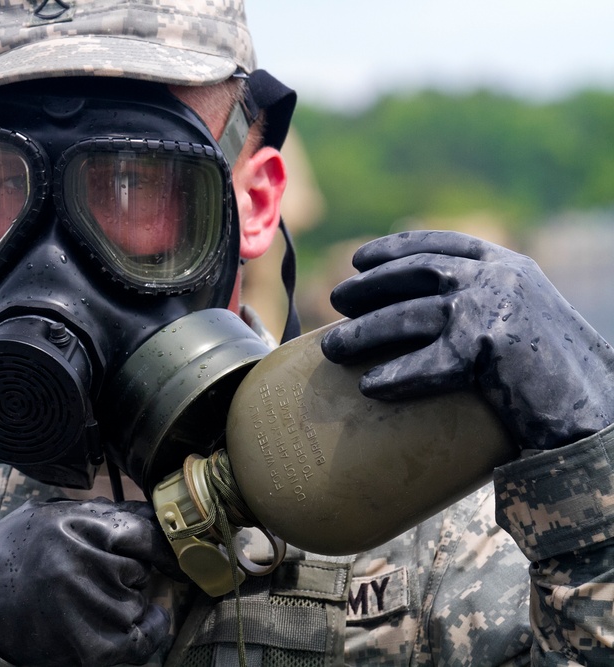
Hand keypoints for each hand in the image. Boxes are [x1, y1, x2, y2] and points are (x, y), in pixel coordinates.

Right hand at [0, 497, 174, 666]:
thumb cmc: (11, 554)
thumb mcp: (51, 517)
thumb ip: (100, 515)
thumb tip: (156, 519)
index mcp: (73, 524)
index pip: (144, 531)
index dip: (165, 545)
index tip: (178, 553)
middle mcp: (80, 563)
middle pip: (141, 570)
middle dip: (131, 575)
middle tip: (99, 578)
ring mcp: (85, 606)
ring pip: (139, 603)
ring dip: (128, 604)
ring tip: (89, 601)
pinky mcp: (88, 647)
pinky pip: (141, 640)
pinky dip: (148, 633)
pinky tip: (145, 624)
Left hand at [320, 230, 613, 449]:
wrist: (600, 410)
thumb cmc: (558, 374)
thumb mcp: (524, 318)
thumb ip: (485, 301)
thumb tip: (426, 307)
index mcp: (510, 264)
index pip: (442, 242)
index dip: (395, 248)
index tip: (360, 259)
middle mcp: (500, 277)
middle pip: (415, 273)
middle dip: (369, 286)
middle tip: (335, 300)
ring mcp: (494, 307)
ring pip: (409, 315)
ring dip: (363, 332)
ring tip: (331, 348)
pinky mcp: (490, 347)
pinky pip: (426, 363)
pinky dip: (395, 375)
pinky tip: (370, 386)